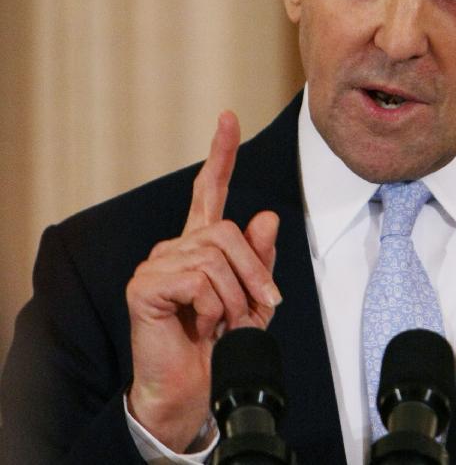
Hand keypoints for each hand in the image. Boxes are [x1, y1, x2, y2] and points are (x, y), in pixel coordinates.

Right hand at [125, 111, 281, 451]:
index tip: (229, 117)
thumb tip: (266, 217)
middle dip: (255, 272)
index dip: (221, 154)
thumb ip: (259, 258)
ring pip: (215, 256)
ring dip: (235, 296)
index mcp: (202, 243)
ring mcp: (157, 262)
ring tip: (227, 321)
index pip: (210, 190)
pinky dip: (213, 306)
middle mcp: (177, 246)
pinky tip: (202, 324)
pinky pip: (197, 278)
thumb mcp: (254, 296)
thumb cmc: (224, 340)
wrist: (198, 382)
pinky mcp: (145, 284)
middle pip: (227, 231)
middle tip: (263, 306)